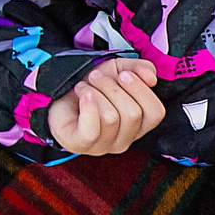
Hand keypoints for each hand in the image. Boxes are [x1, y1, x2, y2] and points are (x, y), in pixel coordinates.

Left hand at [47, 59, 164, 154]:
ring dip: (96, 93)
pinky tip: (83, 94)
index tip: (124, 74)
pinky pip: (92, 129)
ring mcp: (103, 146)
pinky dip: (88, 106)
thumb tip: (151, 77)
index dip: (141, 90)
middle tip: (96, 77)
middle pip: (133, 113)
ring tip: (83, 86)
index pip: (155, 113)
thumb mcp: (118, 70)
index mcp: (139, 125)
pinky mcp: (81, 145)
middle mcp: (125, 140)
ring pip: (111, 117)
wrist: (59, 96)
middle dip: (112, 87)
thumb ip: (140, 69)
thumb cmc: (92, 87)